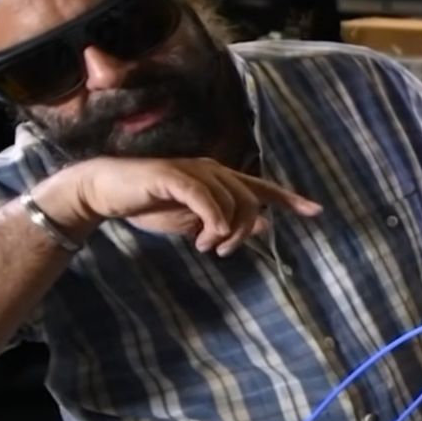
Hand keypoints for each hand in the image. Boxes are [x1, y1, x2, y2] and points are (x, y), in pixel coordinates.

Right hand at [39, 157, 323, 254]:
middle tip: (220, 250)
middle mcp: (212, 169)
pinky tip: (204, 237)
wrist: (105, 192)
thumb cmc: (149, 205)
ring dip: (224, 232)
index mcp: (219, 178)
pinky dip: (213, 220)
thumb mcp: (193, 221)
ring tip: (205, 246)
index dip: (289, 199)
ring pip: (232, 201)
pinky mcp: (174, 176)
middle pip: (250, 200)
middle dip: (242, 231)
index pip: (262, 187)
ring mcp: (194, 170)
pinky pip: (207, 198)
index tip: (316, 212)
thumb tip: (260, 226)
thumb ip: (224, 223)